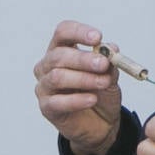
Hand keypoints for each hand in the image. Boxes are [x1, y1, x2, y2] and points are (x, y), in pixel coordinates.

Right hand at [33, 20, 122, 154]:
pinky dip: (77, 99)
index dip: (78, 32)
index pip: (63, 32)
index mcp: (63, 49)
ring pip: (57, 77)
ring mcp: (44, 86)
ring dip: (83, 79)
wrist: (101, 122)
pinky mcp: (46, 107)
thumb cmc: (101, 91)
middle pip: (59, 55)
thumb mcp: (110, 73)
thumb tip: (110, 48)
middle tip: (103, 64)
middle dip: (83, 59)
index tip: (97, 38)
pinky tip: (92, 99)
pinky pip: (57, 102)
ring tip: (103, 82)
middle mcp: (48, 65)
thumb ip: (108, 61)